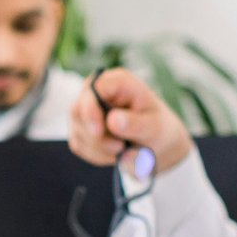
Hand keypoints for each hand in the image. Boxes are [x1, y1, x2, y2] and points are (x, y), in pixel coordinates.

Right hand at [69, 68, 193, 174]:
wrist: (157, 144)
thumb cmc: (158, 128)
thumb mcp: (155, 127)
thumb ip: (136, 123)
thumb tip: (113, 120)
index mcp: (118, 81)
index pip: (93, 88)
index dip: (90, 108)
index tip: (98, 131)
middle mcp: (97, 91)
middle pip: (78, 111)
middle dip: (96, 136)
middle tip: (119, 148)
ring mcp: (86, 110)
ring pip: (78, 131)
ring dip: (100, 148)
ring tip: (124, 150)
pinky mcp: (82, 128)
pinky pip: (79, 145)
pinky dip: (97, 155)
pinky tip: (115, 153)